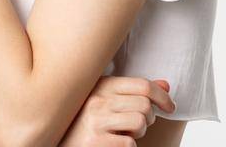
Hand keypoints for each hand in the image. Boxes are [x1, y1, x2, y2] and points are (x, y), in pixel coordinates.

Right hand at [59, 77, 175, 146]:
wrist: (55, 140)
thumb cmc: (83, 121)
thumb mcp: (107, 100)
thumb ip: (134, 92)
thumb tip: (166, 85)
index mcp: (101, 85)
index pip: (143, 85)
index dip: (163, 96)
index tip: (170, 107)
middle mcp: (97, 100)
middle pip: (145, 105)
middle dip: (149, 118)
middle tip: (138, 126)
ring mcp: (95, 121)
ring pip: (140, 122)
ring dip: (139, 133)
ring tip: (125, 134)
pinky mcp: (94, 141)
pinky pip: (129, 143)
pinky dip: (128, 146)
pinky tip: (114, 143)